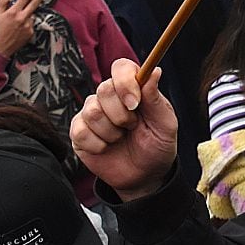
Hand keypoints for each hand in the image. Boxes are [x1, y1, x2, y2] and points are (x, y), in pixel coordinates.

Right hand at [0, 0, 42, 56]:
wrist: (0, 47)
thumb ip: (3, 2)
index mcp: (13, 12)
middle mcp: (22, 18)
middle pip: (34, 4)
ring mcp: (27, 25)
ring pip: (32, 15)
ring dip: (29, 14)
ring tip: (20, 20)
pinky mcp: (30, 32)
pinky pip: (31, 24)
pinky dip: (28, 23)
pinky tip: (20, 27)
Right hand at [71, 57, 178, 199]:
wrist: (144, 176)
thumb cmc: (156, 146)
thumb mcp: (165, 125)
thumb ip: (155, 99)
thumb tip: (154, 70)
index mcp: (132, 88)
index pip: (121, 68)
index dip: (125, 82)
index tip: (134, 103)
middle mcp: (109, 97)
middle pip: (104, 90)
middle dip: (122, 115)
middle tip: (132, 127)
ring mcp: (92, 113)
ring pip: (92, 112)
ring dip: (111, 132)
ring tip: (121, 138)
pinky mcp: (79, 132)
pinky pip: (80, 132)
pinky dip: (98, 145)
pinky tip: (107, 148)